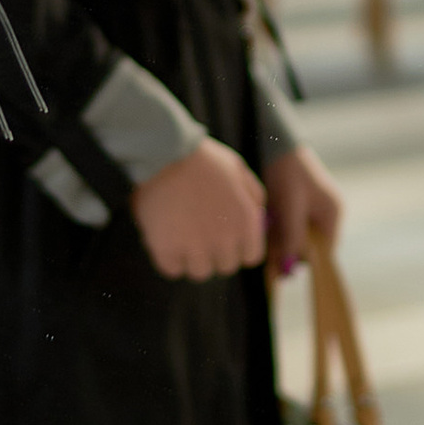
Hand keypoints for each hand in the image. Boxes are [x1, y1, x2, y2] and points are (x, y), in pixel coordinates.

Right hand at [133, 137, 267, 281]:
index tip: (224, 237)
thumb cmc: (202, 159)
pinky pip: (171, 270)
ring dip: (191, 258)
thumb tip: (259, 218)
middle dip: (215, 253)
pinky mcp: (167, 250)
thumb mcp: (239, 170)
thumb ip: (253, 196)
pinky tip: (165, 237)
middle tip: (199, 232)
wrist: (164, 152)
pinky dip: (168, 258)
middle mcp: (225, 240)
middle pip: (225, 267)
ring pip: (199, 272)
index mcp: (246, 222)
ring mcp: (195, 248)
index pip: (250, 257)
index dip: (238, 248)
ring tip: (180, 233)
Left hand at [263, 144, 342, 278]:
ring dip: (281, 242)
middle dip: (289, 252)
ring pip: (298, 240)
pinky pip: (289, 229)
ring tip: (265, 238)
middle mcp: (325, 216)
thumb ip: (293, 238)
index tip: (283, 270)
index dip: (305, 262)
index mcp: (332, 214)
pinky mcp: (297, 208)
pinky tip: (265, 228)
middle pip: (310, 247)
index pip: (324, 252)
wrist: (275, 144)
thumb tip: (291, 270)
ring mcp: (312, 212)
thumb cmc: (287, 173)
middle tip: (269, 254)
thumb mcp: (291, 207)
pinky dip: (277, 232)